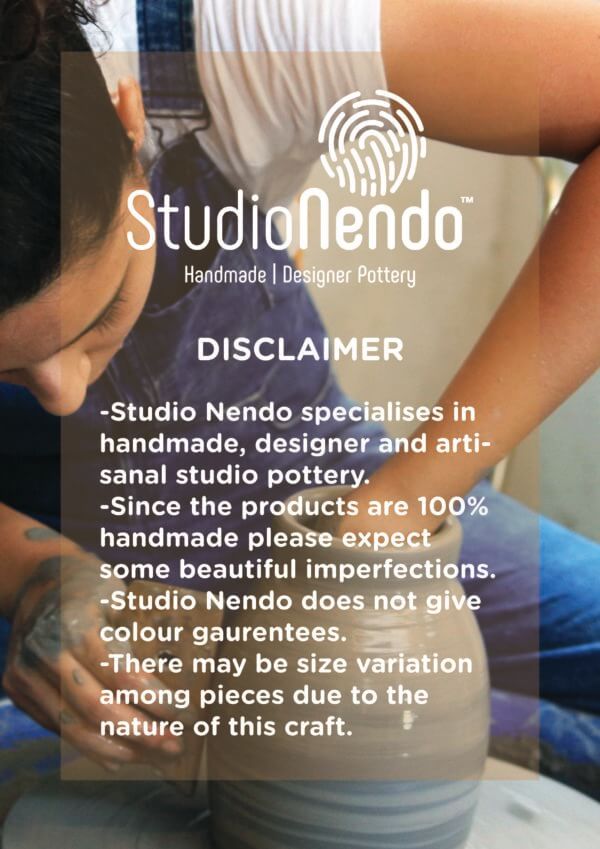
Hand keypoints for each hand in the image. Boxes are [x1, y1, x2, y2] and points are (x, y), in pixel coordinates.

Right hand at [2, 552, 183, 771]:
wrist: (37, 583)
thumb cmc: (88, 586)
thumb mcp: (119, 595)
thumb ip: (138, 631)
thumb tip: (182, 674)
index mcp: (76, 622)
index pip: (118, 671)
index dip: (150, 697)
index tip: (178, 713)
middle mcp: (46, 651)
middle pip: (96, 706)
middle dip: (140, 732)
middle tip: (173, 745)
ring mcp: (26, 673)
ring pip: (73, 726)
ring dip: (117, 747)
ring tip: (151, 755)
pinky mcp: (17, 690)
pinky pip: (56, 726)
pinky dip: (89, 744)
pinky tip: (118, 754)